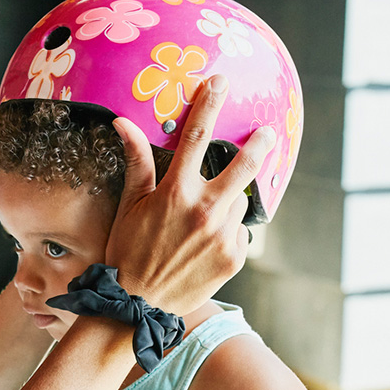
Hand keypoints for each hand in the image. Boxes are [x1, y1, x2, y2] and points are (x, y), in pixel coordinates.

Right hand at [105, 76, 274, 312]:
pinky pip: (240, 232)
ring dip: (229, 200)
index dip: (209, 104)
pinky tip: (206, 244)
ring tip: (203, 220)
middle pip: (243, 165)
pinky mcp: (235, 257)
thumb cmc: (128, 253)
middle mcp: (205, 211)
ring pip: (240, 201)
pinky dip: (229, 231)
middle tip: (266, 133)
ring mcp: (223, 235)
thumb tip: (123, 123)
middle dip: (258, 144)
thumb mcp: (129, 206)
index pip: (196, 137)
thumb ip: (137, 163)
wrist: (138, 307)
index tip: (220, 82)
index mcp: (176, 193)